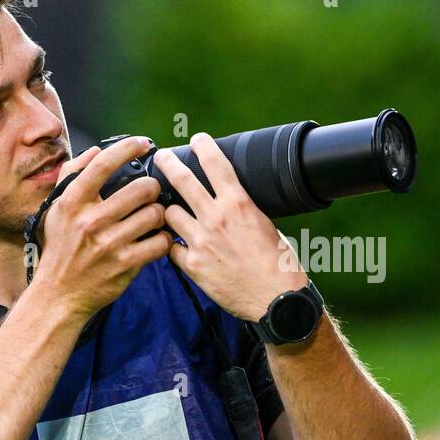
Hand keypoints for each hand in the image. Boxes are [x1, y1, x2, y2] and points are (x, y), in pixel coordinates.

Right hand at [30, 137, 172, 319]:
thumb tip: (94, 151)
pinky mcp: (125, 265)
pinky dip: (163, 238)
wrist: (58, 294)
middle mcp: (89, 221)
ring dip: (159, 214)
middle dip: (153, 188)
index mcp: (72, 203)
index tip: (143, 143)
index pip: (103, 165)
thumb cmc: (60, 249)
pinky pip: (159, 242)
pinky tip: (156, 238)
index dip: (127, 148)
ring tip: (154, 217)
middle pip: (141, 189)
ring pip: (155, 214)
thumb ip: (72, 176)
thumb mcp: (56, 210)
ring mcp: (109, 244)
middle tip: (151, 193)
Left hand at [156, 132, 308, 321]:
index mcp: (239, 204)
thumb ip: (242, 210)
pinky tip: (180, 248)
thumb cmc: (279, 264)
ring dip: (170, 212)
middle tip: (161, 158)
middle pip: (182, 180)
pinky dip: (175, 246)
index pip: (216, 163)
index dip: (203, 145)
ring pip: (169, 214)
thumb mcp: (265, 225)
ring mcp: (201, 241)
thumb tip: (230, 199)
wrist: (275, 299)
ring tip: (173, 213)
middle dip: (167, 163)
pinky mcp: (192, 265)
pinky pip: (172, 248)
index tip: (197, 139)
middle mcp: (216, 218)